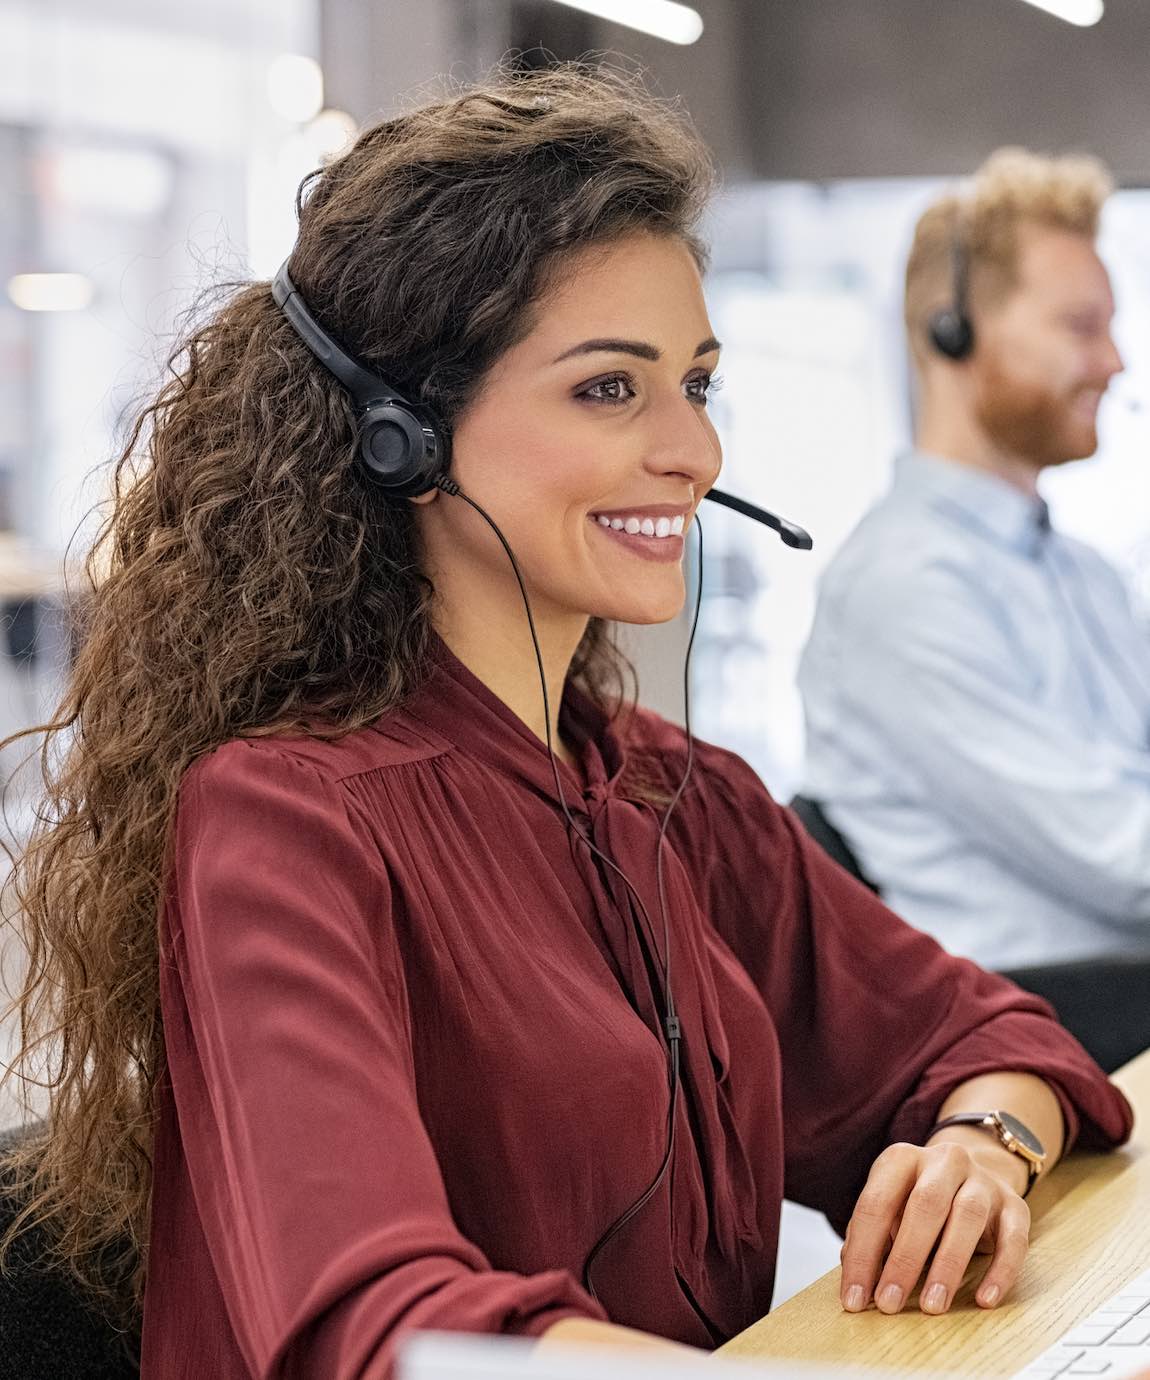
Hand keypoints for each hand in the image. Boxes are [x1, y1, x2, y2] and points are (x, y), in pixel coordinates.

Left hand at [839, 1140, 1030, 1316]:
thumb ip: (871, 1237)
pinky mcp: (1015, 1205)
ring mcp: (983, 1181)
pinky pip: (1013, 1238)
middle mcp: (944, 1161)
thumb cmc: (919, 1202)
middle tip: (888, 1304)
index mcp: (902, 1158)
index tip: (852, 1298)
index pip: (876, 1204)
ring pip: (968, 1216)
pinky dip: (1001, 1270)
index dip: (862, 1253)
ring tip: (933, 1305)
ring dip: (948, 1265)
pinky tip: (986, 1300)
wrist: (976, 1172)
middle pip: (924, 1205)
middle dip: (904, 1259)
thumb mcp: (891, 1207)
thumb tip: (854, 1277)